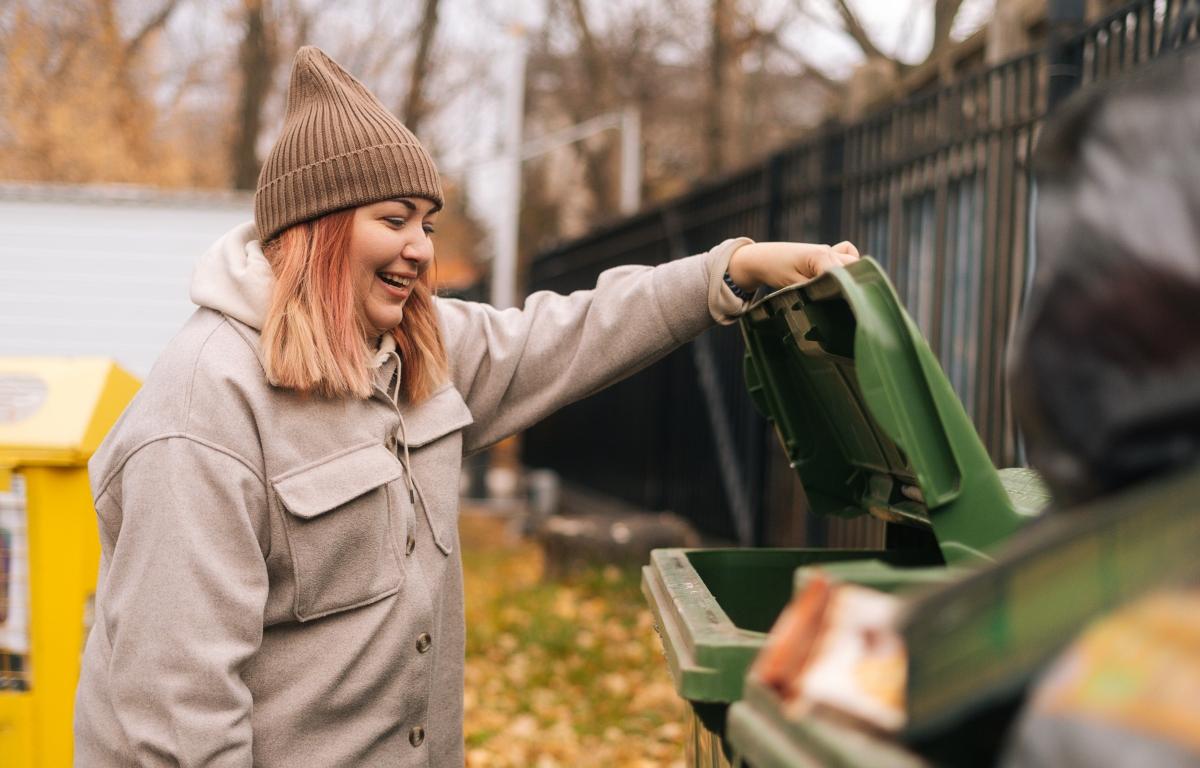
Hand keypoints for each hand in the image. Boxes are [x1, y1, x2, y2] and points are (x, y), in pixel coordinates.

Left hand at [727, 240, 859, 292]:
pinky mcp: (827, 252)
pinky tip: (838, 276)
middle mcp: (829, 251)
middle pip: (853, 269)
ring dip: (848, 276)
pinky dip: (847, 264)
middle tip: (839, 302)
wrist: (762, 258)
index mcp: (822, 256)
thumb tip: (832, 299)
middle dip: (849, 285)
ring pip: (853, 262)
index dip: (844, 292)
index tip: (842, 307)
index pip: (844, 276)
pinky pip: (848, 254)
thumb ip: (815, 289)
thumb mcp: (794, 285)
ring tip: (837, 292)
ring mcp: (830, 250)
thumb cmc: (776, 270)